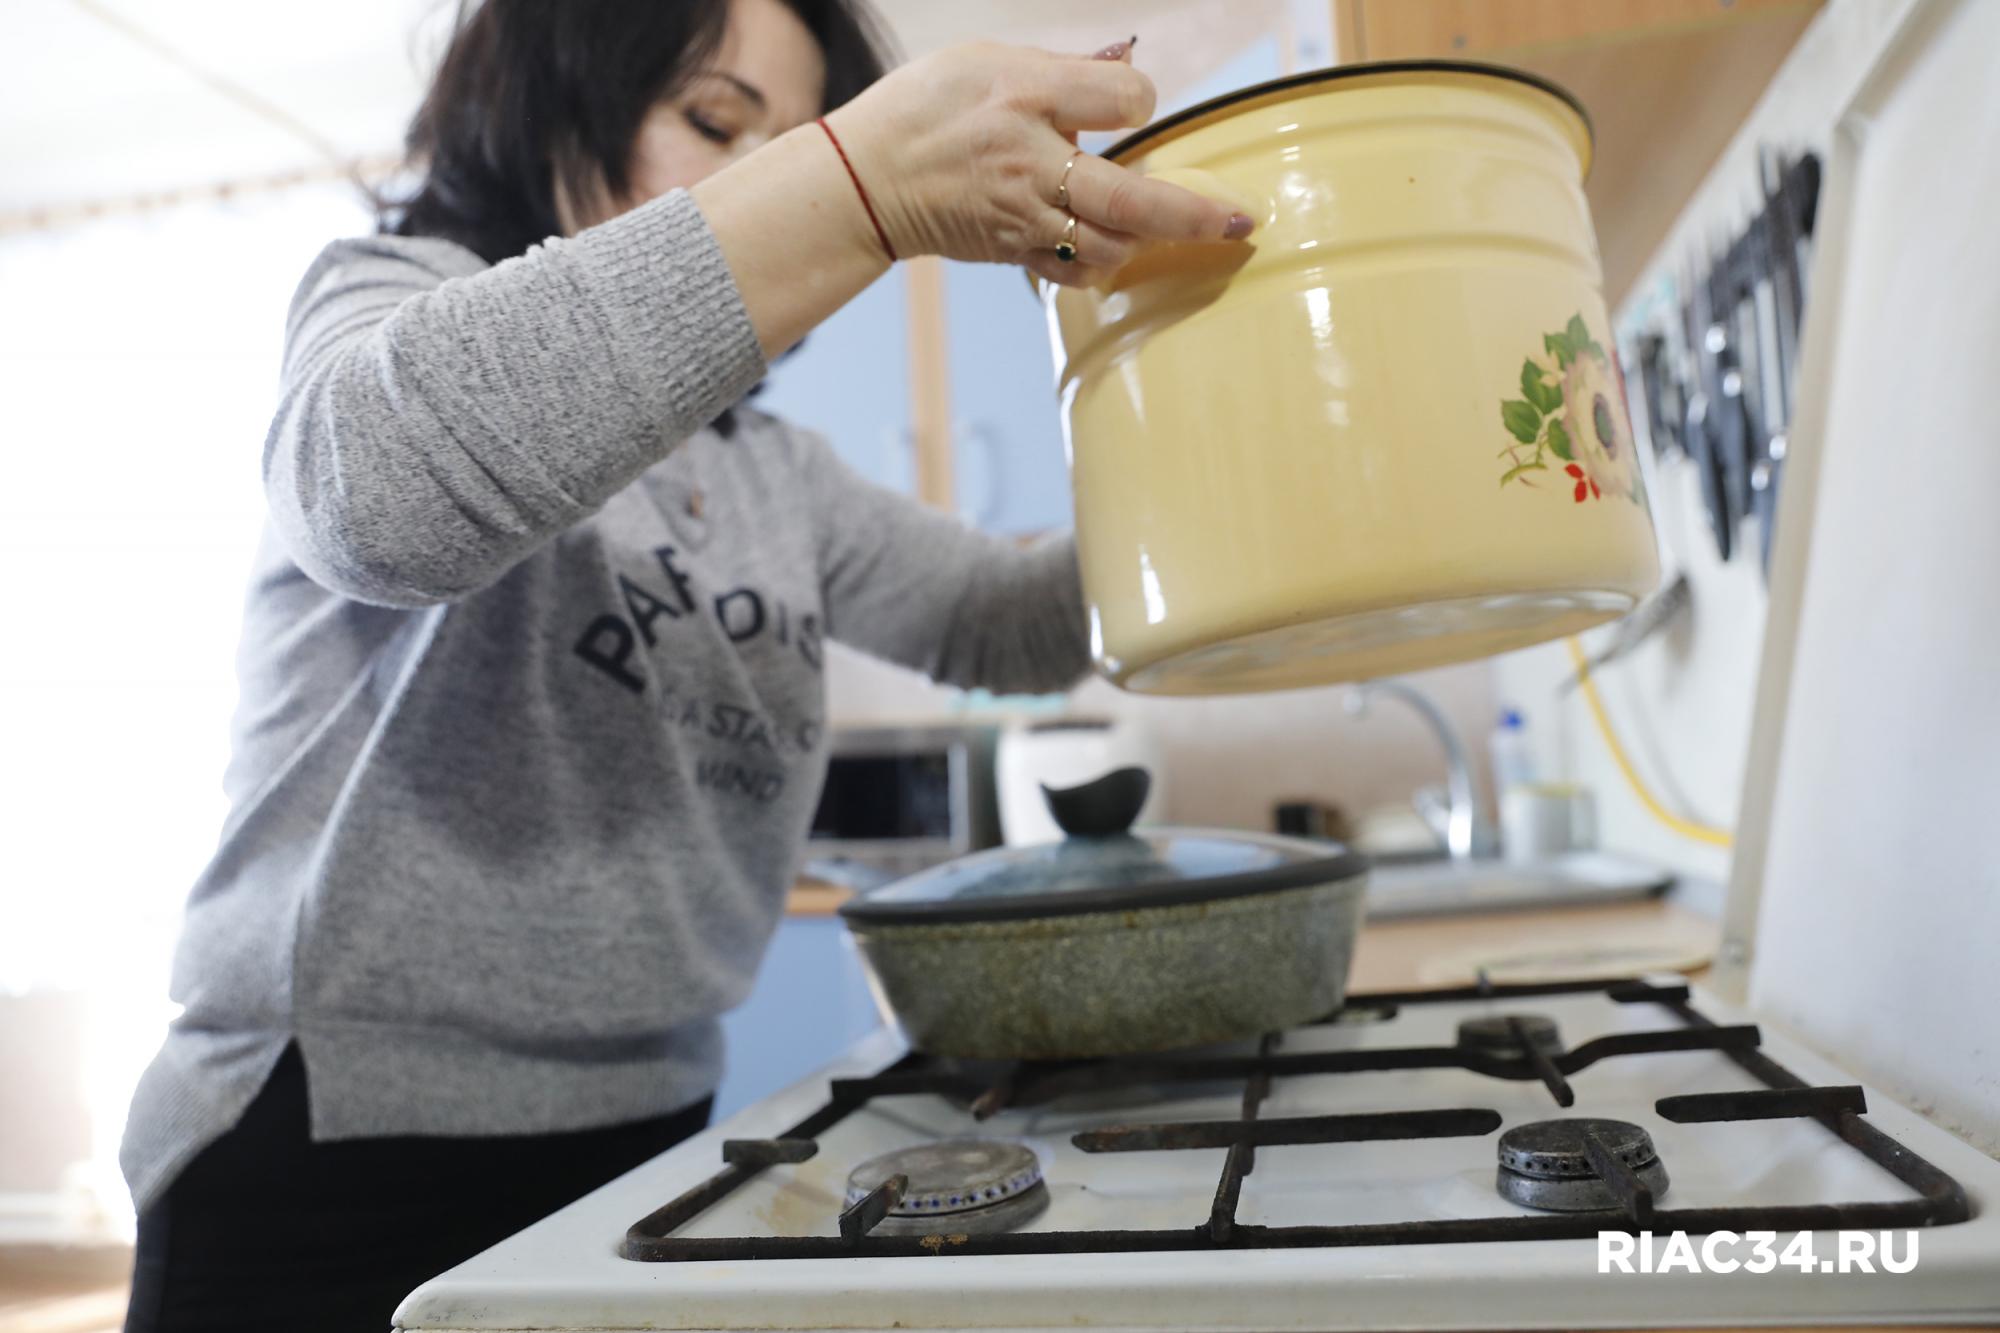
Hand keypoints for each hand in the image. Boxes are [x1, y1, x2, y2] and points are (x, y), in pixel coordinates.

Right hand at [826, 40, 1254, 286]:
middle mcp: (1029, 163)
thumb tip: (1127, 66)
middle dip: (1194, 213)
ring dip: (1148, 241)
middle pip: (1129, 197)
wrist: (864, 179)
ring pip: (1109, 246)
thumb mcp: (987, 60)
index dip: (1139, 102)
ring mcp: (1023, 216)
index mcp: (1024, 98)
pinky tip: (1122, 250)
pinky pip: (1076, 272)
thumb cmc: (926, 109)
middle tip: (1242, 222)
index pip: (1123, 101)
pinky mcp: (1014, 251)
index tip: (1130, 106)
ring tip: (1176, 229)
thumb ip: (1063, 69)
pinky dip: (1106, 265)